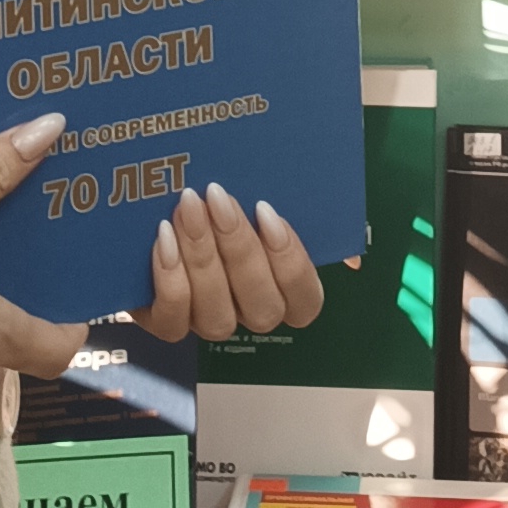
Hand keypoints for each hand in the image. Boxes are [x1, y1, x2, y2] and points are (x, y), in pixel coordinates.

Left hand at [133, 181, 326, 343]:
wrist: (158, 189)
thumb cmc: (225, 190)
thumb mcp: (265, 186)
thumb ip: (306, 202)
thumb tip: (349, 248)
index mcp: (282, 285)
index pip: (305, 301)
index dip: (291, 265)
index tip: (268, 213)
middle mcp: (248, 309)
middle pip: (262, 307)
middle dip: (240, 250)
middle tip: (218, 197)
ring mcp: (207, 319)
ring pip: (217, 316)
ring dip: (203, 259)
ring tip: (187, 208)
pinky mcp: (165, 320)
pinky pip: (172, 321)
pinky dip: (170, 280)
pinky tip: (164, 238)